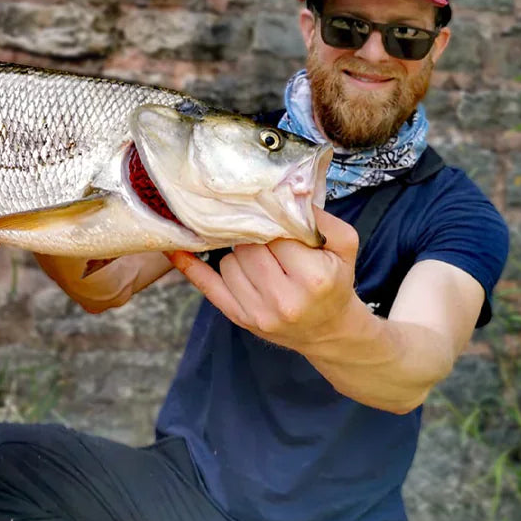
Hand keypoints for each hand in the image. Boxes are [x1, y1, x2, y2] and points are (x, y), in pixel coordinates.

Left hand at [167, 210, 361, 349]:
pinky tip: (176, 251)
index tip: (273, 215)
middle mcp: (284, 299)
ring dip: (239, 253)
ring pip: (229, 261)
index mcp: (313, 277)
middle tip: (265, 235)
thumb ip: (320, 218)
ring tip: (260, 257)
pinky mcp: (240, 318)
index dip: (274, 222)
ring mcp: (258, 312)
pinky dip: (191, 267)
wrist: (328, 330)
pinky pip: (207, 286)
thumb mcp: (344, 246)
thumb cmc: (335, 281)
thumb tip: (288, 190)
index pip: (277, 233)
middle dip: (256, 237)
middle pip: (248, 247)